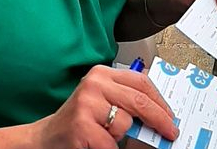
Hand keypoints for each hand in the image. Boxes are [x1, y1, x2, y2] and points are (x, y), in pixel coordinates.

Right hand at [33, 65, 177, 147]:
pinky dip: (109, 148)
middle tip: (169, 132)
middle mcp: (94, 84)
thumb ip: (126, 100)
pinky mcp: (82, 124)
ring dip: (120, 135)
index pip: (141, 82)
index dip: (160, 100)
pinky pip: (111, 142)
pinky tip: (97, 144)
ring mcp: (87, 103)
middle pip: (140, 100)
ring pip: (125, 123)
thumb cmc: (78, 121)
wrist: (45, 138)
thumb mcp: (103, 102)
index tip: (170, 115)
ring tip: (103, 134)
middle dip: (159, 119)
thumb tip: (160, 113)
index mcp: (102, 74)